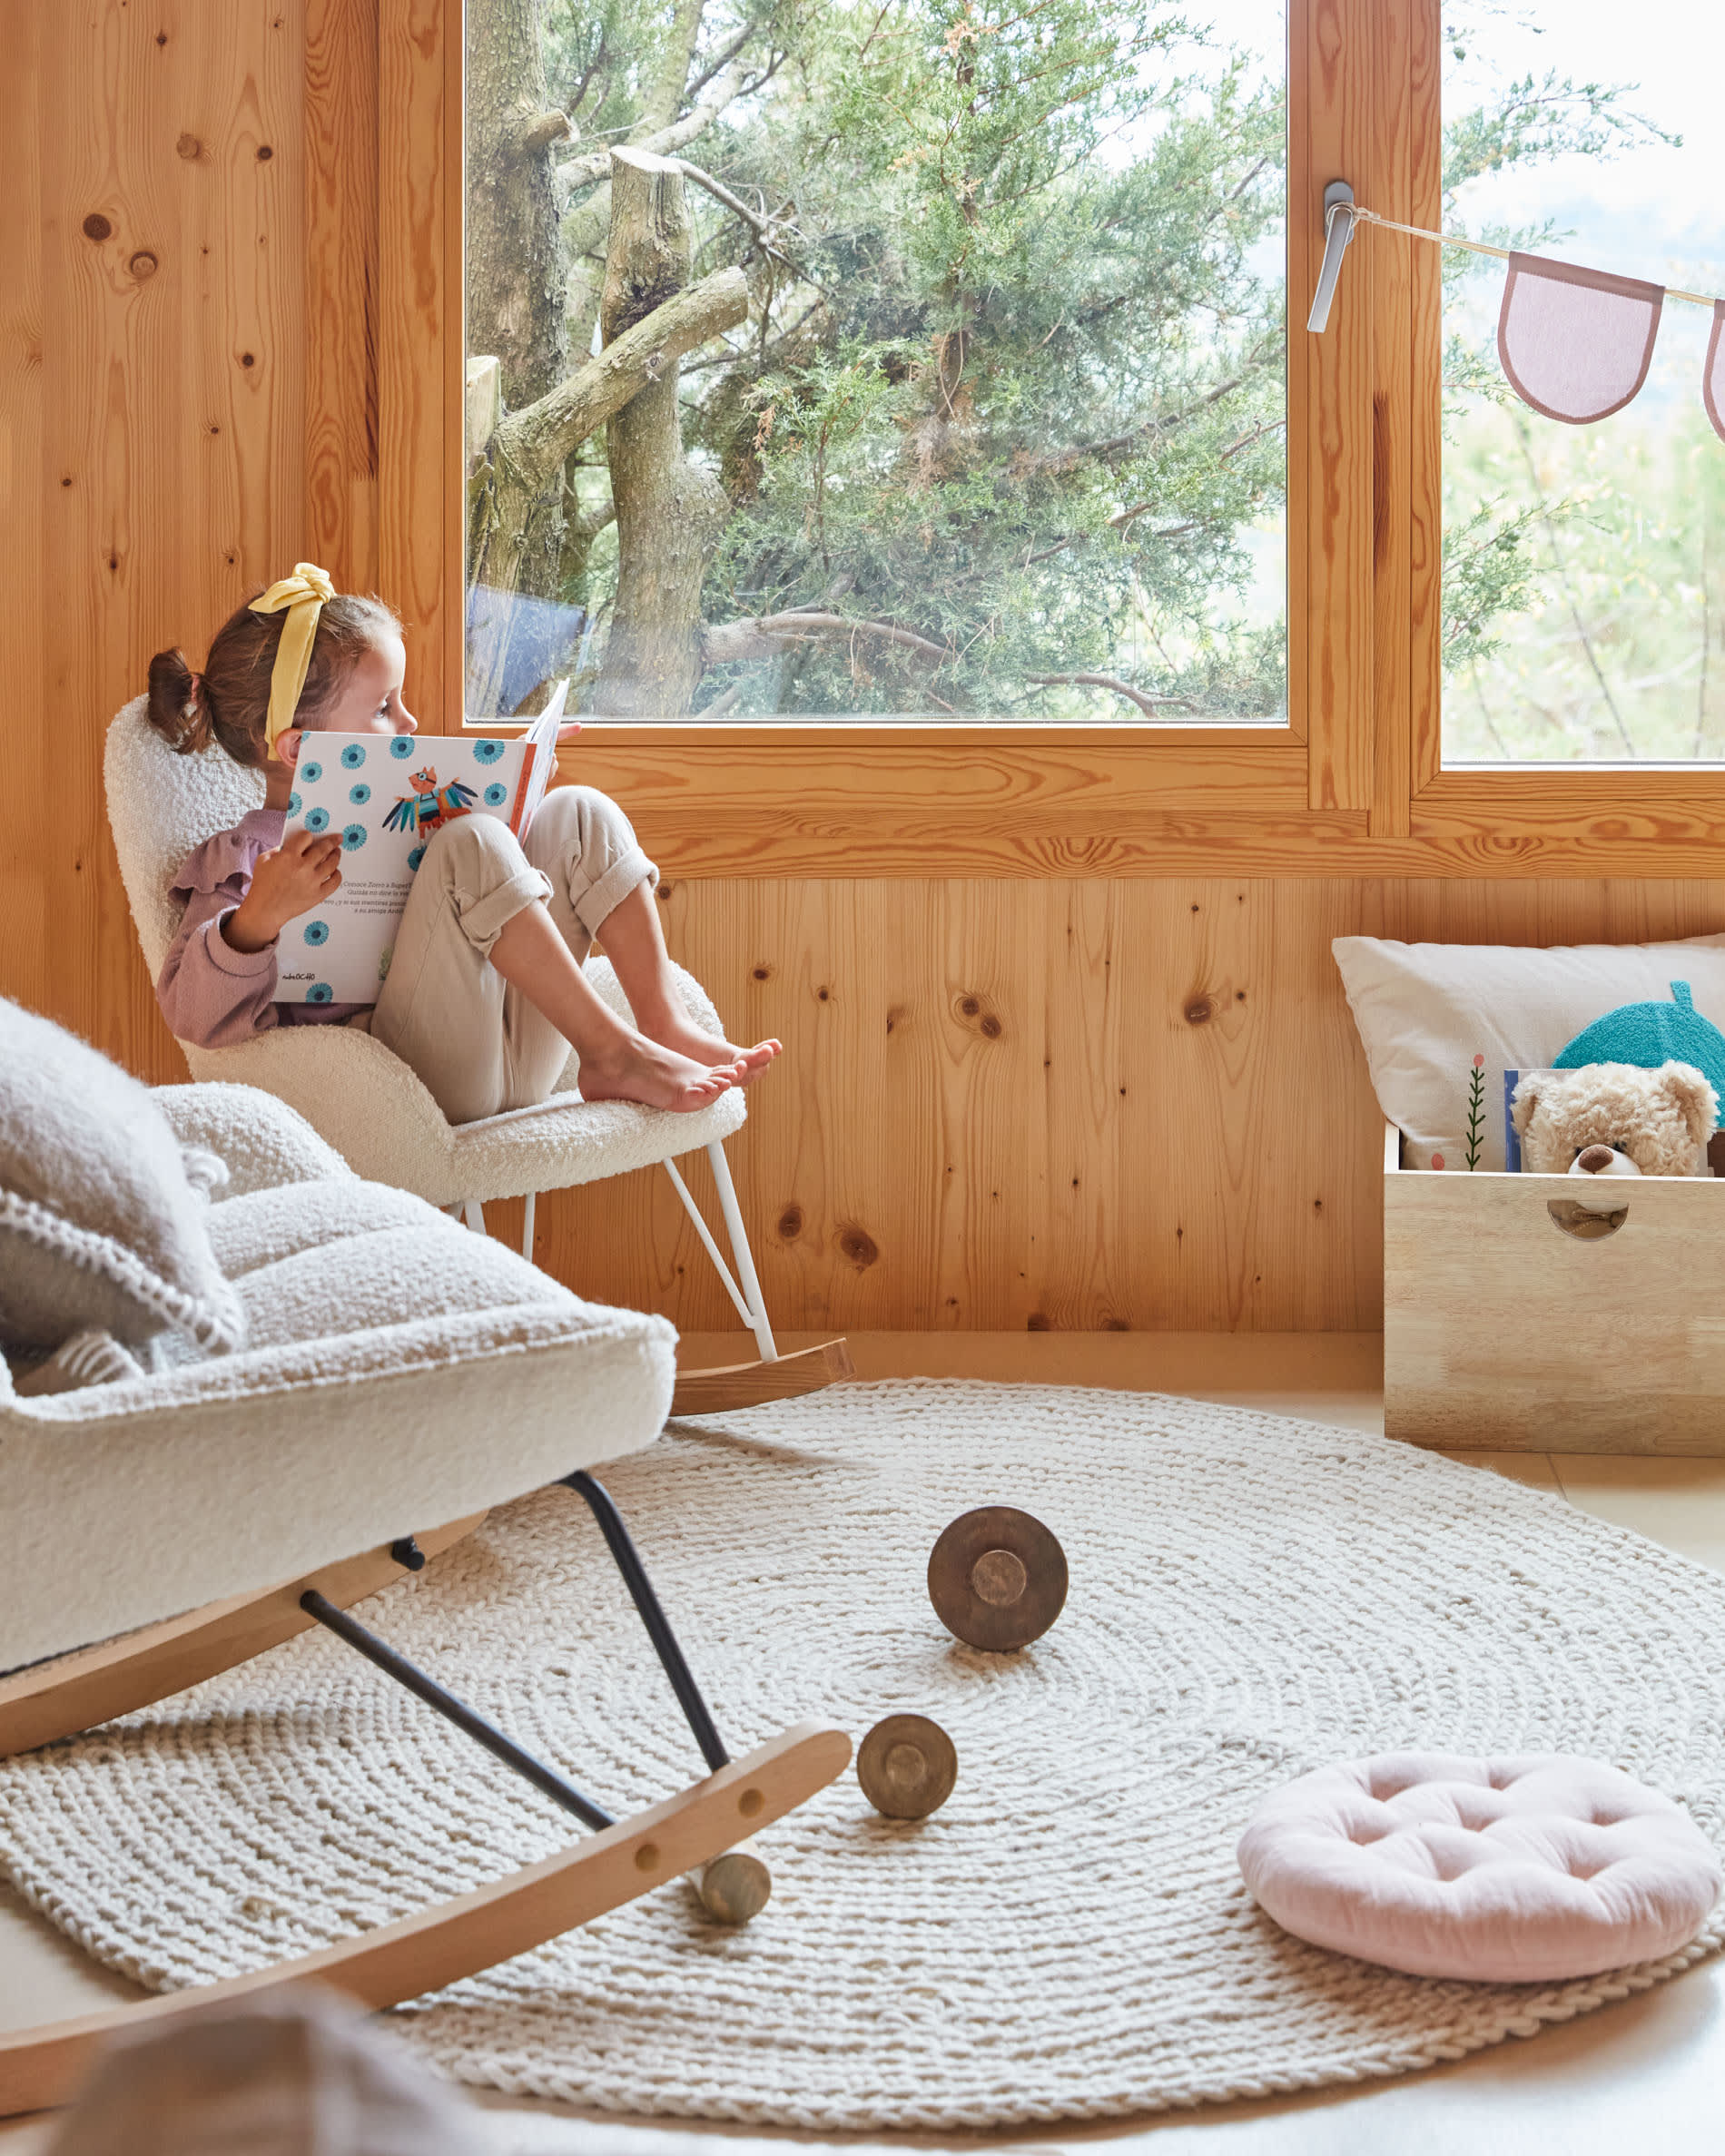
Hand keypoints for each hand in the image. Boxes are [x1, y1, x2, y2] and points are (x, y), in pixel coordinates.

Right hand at [224, 829, 343, 952]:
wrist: (265, 910)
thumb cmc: (262, 885)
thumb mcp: (263, 860)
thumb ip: (278, 849)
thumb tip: (294, 845)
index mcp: (288, 856)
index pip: (306, 837)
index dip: (308, 836)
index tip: (311, 837)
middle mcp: (302, 867)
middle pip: (323, 848)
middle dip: (332, 841)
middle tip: (338, 838)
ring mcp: (312, 881)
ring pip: (332, 863)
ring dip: (336, 855)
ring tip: (337, 852)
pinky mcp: (318, 895)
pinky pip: (334, 882)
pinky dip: (337, 875)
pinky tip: (335, 872)